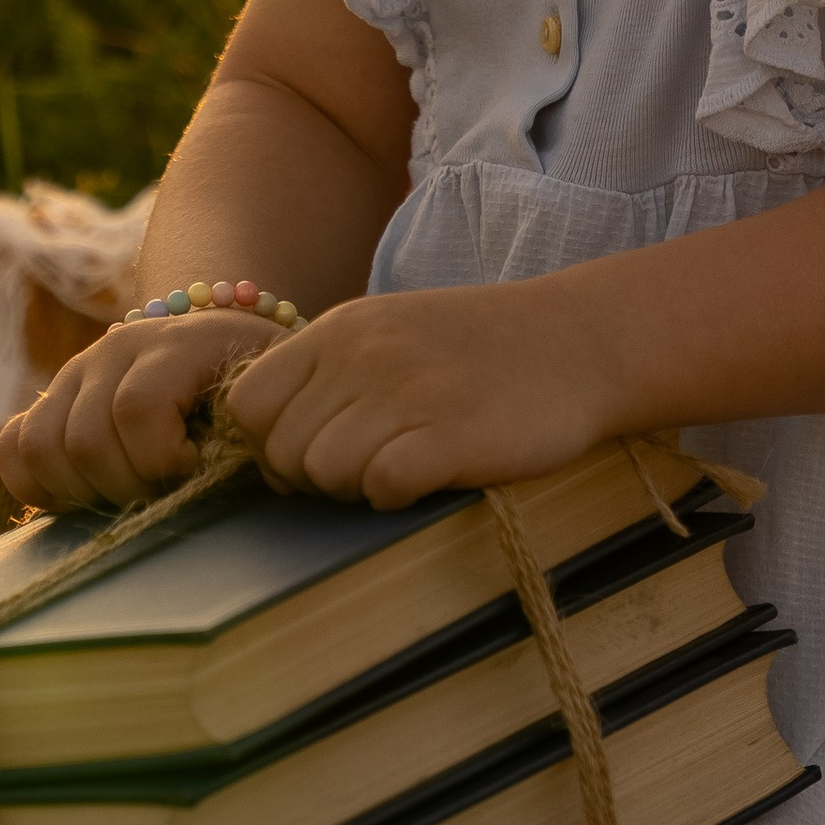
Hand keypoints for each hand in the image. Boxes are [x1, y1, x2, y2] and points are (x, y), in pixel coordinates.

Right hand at [0, 310, 282, 509]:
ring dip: (79, 490)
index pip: (137, 409)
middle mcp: (116, 349)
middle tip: (161, 491)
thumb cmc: (254, 380)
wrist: (219, 336)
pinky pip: (14, 445)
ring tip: (125, 492)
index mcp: (177, 343)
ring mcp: (76, 371)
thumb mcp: (270, 393)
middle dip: (124, 487)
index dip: (162, 461)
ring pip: (39, 444)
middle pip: (85, 438)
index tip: (195, 471)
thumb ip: (262, 429)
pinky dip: (37, 482)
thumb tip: (256, 477)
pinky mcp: (52, 397)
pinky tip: (80, 494)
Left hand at [223, 281, 633, 507]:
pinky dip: (397, 495)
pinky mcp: (449, 436)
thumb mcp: (388, 332)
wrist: (577, 342)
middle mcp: (362, 355)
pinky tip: (431, 474)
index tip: (312, 453)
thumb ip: (328, 373)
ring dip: (356, 487)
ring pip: (324, 474)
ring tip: (403, 466)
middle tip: (370, 465)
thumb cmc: (477, 348)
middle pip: (284, 450)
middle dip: (314, 476)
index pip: (247, 403)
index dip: (270, 442)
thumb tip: (272, 448)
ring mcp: (405, 393)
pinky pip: (381, 486)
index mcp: (339, 329)